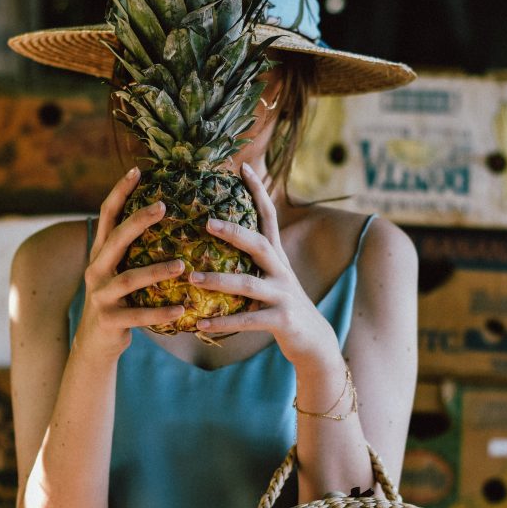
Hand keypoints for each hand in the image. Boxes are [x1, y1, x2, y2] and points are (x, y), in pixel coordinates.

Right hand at [75, 167, 184, 359]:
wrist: (94, 344)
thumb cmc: (118, 301)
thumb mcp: (119, 272)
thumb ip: (133, 249)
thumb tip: (167, 217)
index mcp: (100, 254)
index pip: (106, 216)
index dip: (118, 192)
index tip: (136, 171)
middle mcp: (96, 270)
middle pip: (115, 239)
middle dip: (137, 221)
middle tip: (163, 206)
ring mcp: (101, 296)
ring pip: (128, 279)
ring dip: (156, 271)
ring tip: (182, 265)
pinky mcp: (109, 321)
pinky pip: (138, 315)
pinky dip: (159, 313)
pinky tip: (181, 310)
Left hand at [190, 163, 339, 368]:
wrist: (315, 341)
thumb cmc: (282, 306)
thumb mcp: (271, 278)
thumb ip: (250, 261)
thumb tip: (218, 239)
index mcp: (276, 257)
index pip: (269, 216)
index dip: (258, 190)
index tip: (243, 166)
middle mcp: (281, 271)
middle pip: (259, 244)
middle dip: (234, 231)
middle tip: (206, 221)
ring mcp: (283, 295)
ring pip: (248, 284)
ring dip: (218, 280)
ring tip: (192, 277)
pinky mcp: (282, 320)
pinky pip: (248, 320)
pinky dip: (223, 322)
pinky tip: (201, 323)